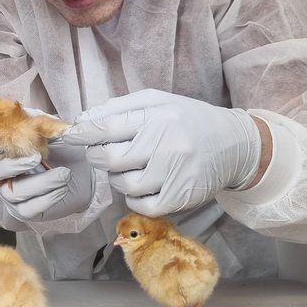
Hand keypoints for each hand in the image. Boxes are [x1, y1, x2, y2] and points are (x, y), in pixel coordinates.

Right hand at [0, 131, 92, 222]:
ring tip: (63, 174)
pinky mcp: (21, 209)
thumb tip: (46, 125)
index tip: (2, 142)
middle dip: (11, 165)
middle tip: (36, 158)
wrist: (82, 170)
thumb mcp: (54, 131)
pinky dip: (46, 199)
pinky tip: (62, 188)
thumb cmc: (62, 148)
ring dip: (40, 183)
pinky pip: (26, 209)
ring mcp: (7, 191)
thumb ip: (45, 125)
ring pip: (11, 192)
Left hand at [63, 89, 262, 215]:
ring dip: (117, 177)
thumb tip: (83, 120)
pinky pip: (141, 205)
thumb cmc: (187, 120)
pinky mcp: (180, 197)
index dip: (83, 133)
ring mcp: (174, 174)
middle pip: (111, 159)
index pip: (108, 127)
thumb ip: (118, 108)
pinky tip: (142, 185)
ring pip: (123, 184)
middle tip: (104, 152)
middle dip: (99, 156)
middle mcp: (167, 144)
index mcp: (158, 116)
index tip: (72, 136)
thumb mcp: (157, 102)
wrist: (234, 145)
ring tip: (129, 167)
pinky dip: (134, 197)